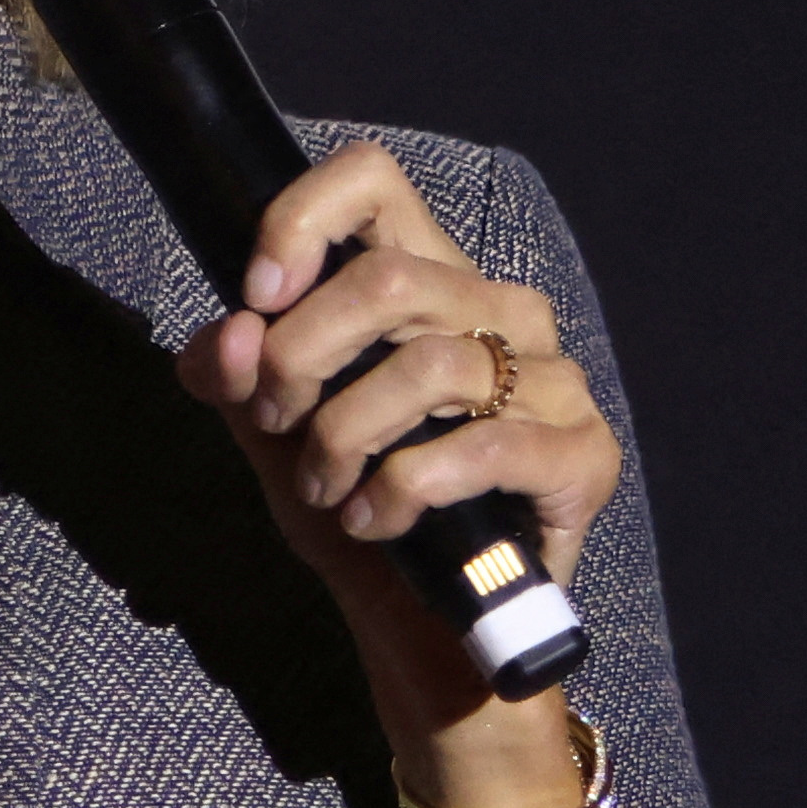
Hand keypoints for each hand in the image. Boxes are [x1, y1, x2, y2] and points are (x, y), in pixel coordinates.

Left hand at [172, 140, 621, 807]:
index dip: (301, 220)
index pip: (372, 182)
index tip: (256, 296)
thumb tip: (227, 335)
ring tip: (328, 490)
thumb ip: (239, 380)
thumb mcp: (273, 439)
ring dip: (345, 438)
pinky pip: (477, 447)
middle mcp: (501, 312)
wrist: (426, 625)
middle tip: (279, 421)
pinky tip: (376, 519)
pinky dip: (402, 487)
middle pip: (386, 279)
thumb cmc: (358, 510)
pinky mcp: (580, 455)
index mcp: (428, 284)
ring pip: (427, 367)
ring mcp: (552, 380)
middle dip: (301, 357)